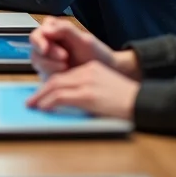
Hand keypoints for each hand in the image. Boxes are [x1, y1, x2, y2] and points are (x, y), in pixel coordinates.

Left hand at [24, 61, 139, 119]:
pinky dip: (49, 101)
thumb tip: (72, 103)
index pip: (65, 75)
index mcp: (92, 69)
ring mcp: (88, 82)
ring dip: (41, 97)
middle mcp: (88, 71)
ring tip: (33, 105)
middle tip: (31, 101)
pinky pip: (62, 96)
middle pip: (57, 79)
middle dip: (41, 91)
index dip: (50, 86)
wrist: (144, 102)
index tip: (42, 94)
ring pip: (56, 85)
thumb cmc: (129, 101)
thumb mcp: (106, 90)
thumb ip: (89, 92)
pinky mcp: (88, 94)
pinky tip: (44, 108)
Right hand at [27, 18, 138, 79]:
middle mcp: (48, 44)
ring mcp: (48, 59)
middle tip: (64, 59)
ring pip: (37, 62)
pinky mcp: (49, 73)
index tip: (46, 48)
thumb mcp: (83, 39)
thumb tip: (45, 30)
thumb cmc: (96, 53)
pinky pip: (42, 74)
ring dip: (49, 65)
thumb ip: (65, 30)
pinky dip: (51, 75)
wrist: (106, 72)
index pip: (38, 33)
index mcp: (54, 30)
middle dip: (48, 55)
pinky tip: (64, 75)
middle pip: (35, 48)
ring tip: (66, 67)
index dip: (39, 41)